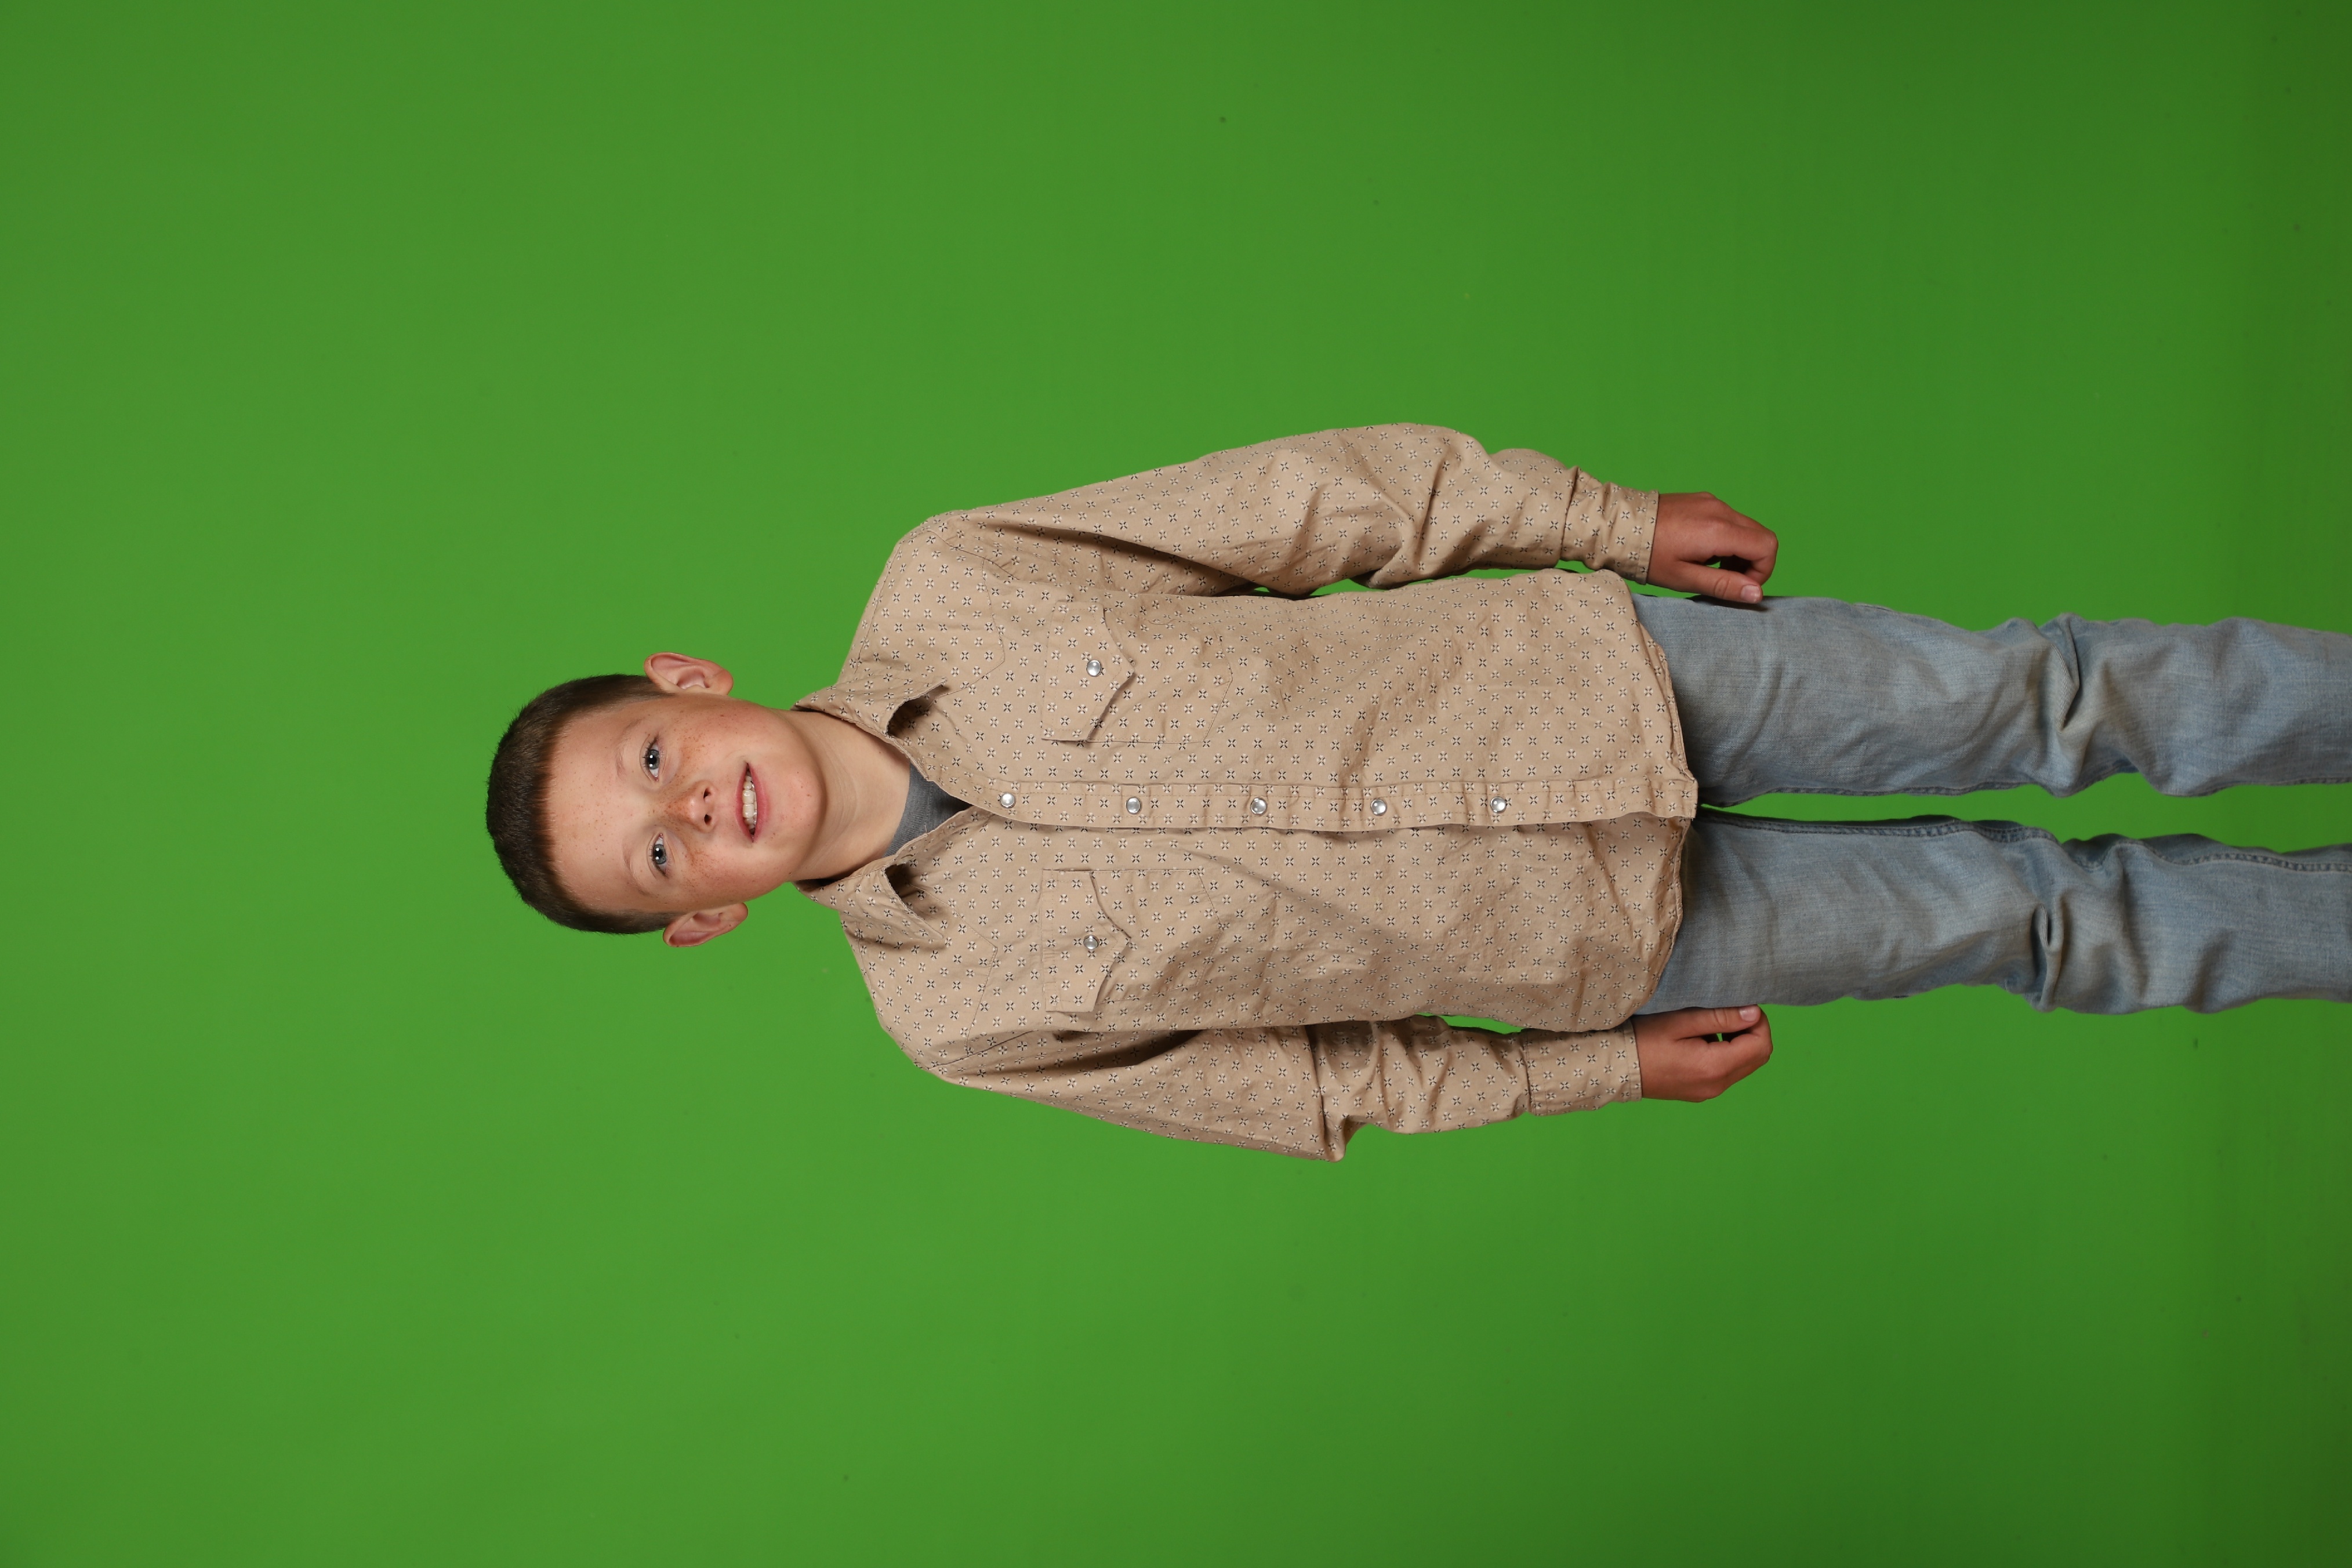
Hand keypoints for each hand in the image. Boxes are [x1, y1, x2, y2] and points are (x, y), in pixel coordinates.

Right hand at [1632, 1006, 1773, 1100]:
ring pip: (1744, 1065)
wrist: (1616, 1069)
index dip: (1759, 1022)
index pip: (1761, 1045)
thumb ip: (1720, 1018)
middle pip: (1757, 1057)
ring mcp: (1709, 1092)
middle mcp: (1717, 1085)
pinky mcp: (1701, 1093)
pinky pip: (1727, 1073)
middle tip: (1731, 1013)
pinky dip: (1725, 1054)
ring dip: (1739, 1043)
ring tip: (1712, 1026)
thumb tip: (1754, 1013)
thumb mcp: (1681, 1021)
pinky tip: (1701, 1041)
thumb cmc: (1644, 1040)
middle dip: (1752, 1032)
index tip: (1742, 1006)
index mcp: (1715, 1067)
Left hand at [1649, 493, 1777, 602]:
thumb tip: (1757, 594)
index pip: (1767, 547)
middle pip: (1761, 535)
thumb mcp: (1684, 578)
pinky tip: (1702, 551)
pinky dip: (1727, 538)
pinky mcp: (1702, 500)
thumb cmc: (1647, 556)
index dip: (1762, 571)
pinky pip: (1729, 519)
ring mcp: (1712, 502)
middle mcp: (1720, 510)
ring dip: (1739, 551)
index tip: (1740, 586)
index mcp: (1719, 530)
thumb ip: (1724, 585)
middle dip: (1753, 562)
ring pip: (1746, 527)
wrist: (1617, 526)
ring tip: (1711, 567)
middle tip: (1726, 579)